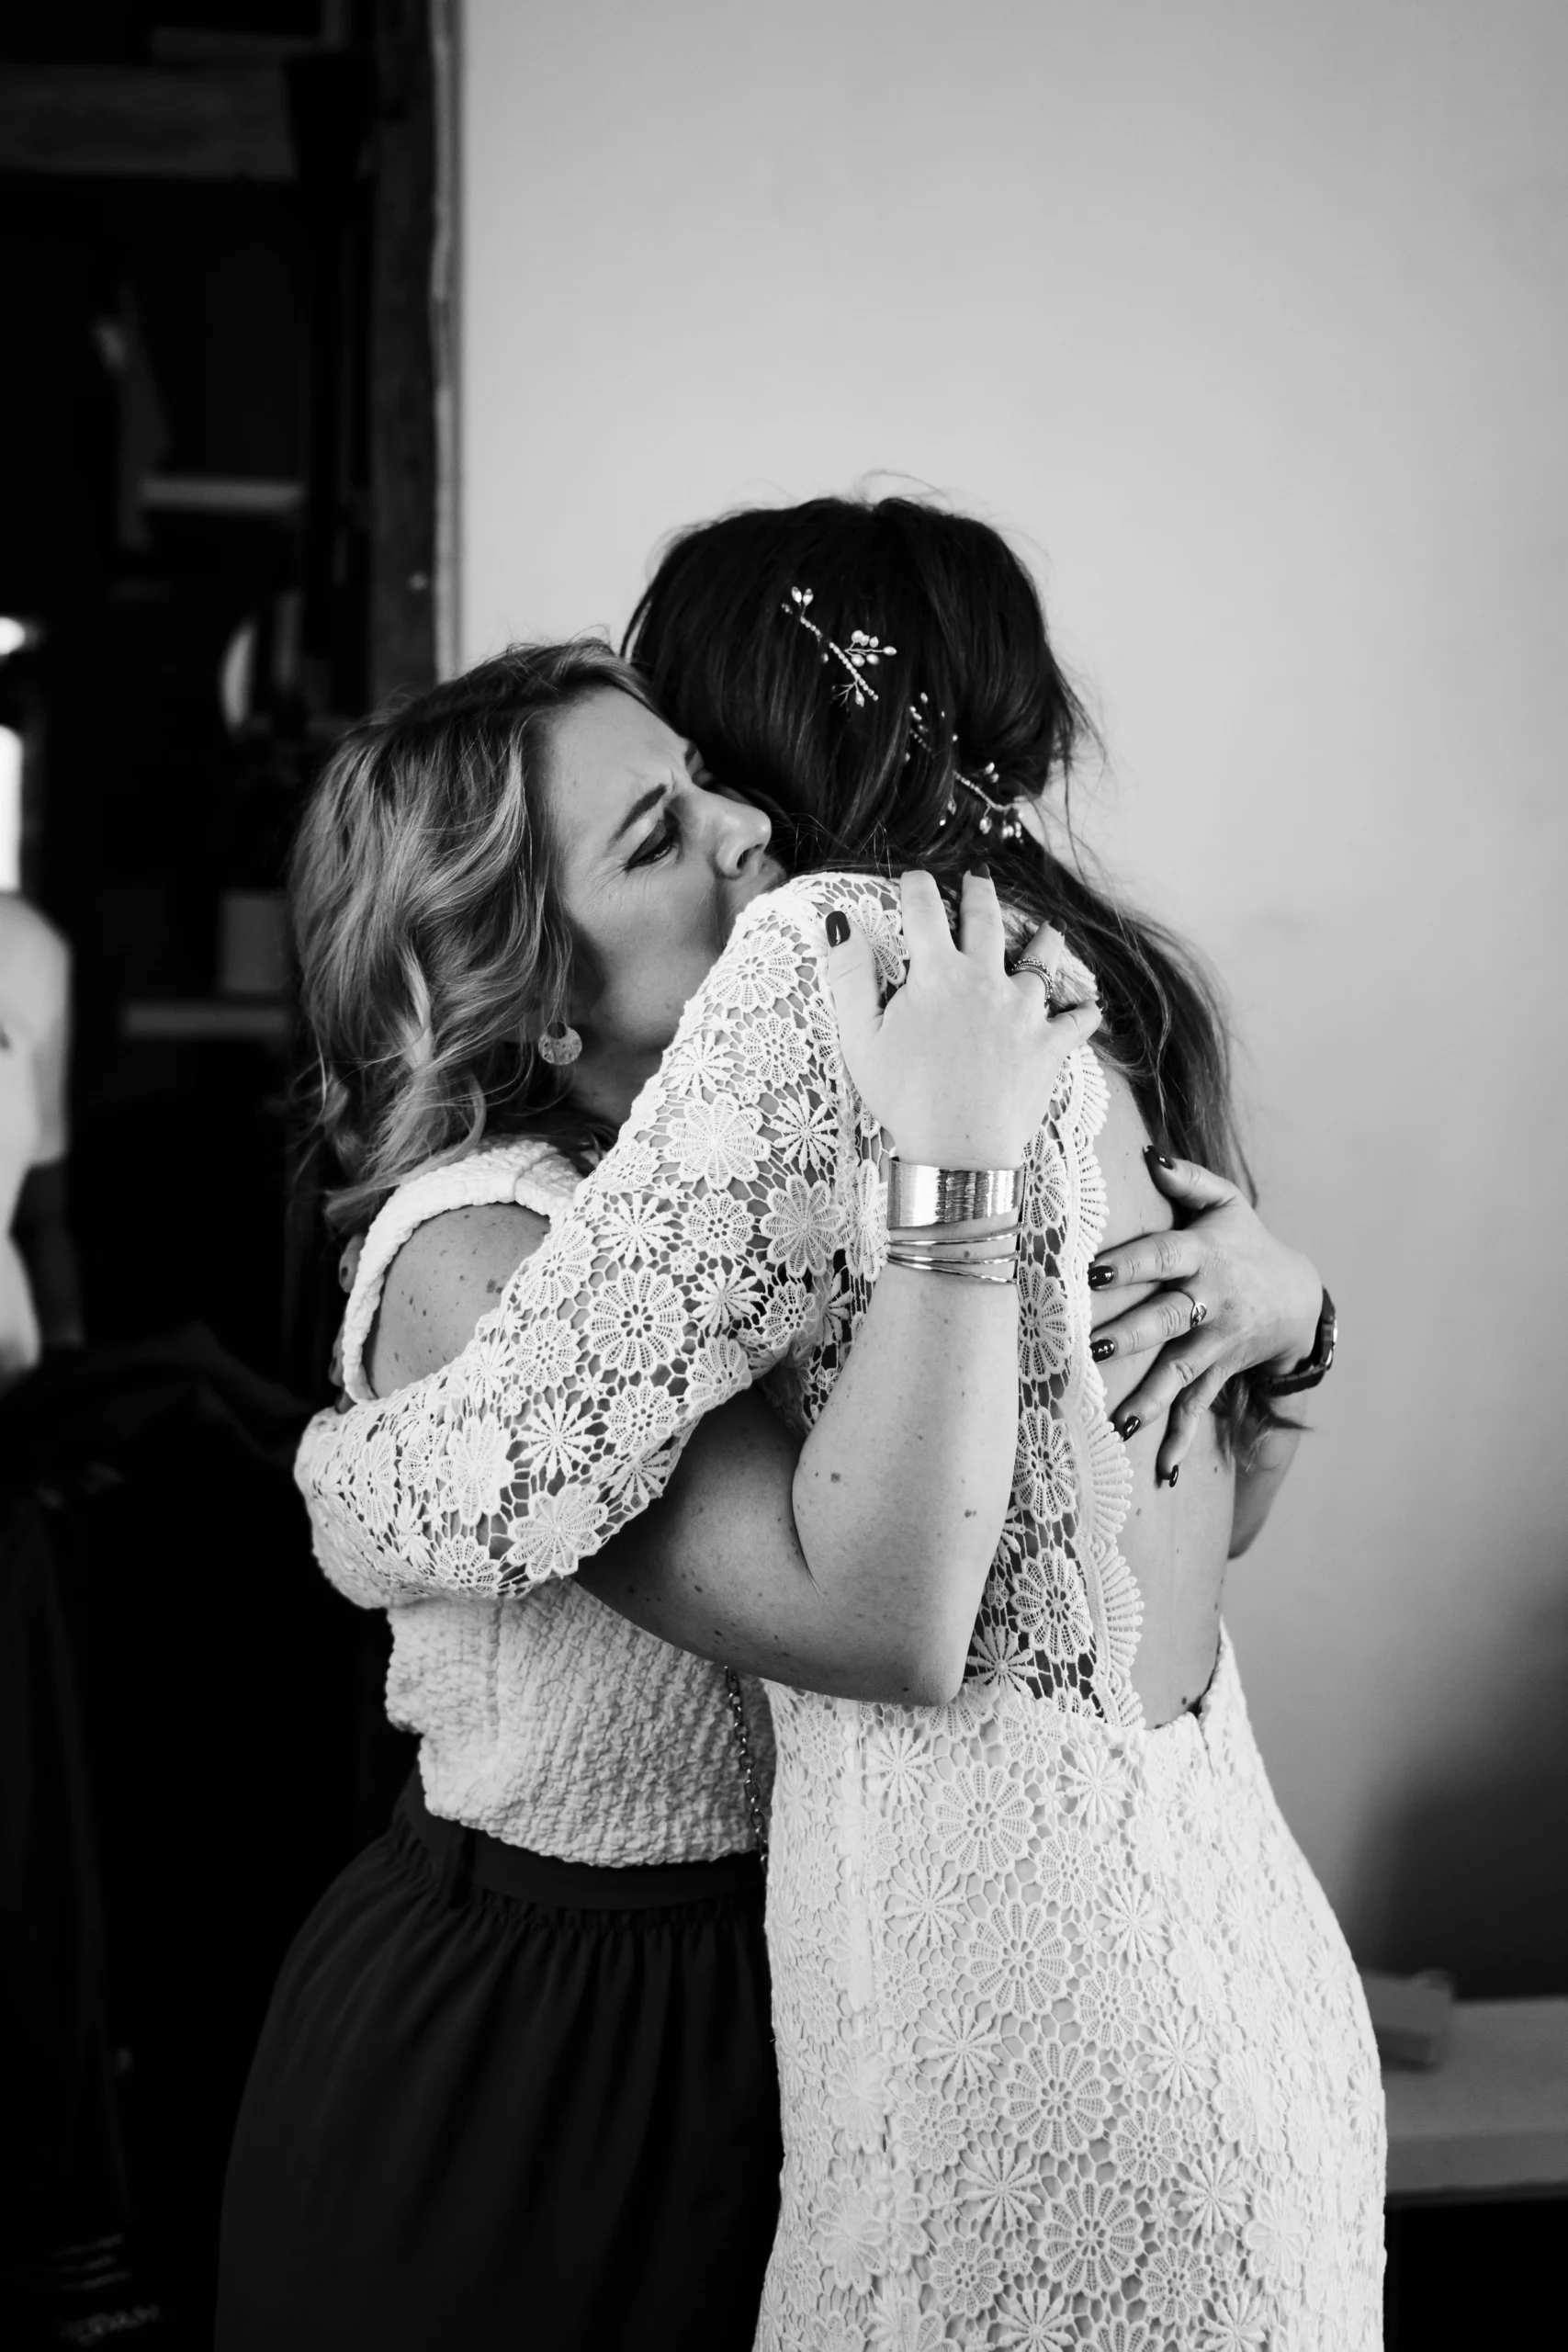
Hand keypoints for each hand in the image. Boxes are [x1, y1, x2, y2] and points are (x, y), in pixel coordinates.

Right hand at [826, 870, 1100, 1168]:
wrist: (960, 1148)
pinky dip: (1083, 1012)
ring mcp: (1023, 1011)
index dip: (916, 889)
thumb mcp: (860, 1037)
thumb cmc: (904, 1097)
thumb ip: (849, 976)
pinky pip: (1076, 1021)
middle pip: (985, 921)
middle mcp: (985, 981)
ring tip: (1047, 932)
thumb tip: (838, 923)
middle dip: (978, 895)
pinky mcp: (1049, 1045)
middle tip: (977, 880)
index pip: (923, 913)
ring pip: (1041, 961)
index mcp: (937, 975)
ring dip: (1043, 942)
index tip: (913, 879)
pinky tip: (1088, 1007)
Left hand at [1087, 1151, 1322, 1479]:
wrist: (1298, 1298)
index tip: (1092, 1269)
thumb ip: (1186, 1179)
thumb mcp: (1225, 1203)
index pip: (1162, 1256)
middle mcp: (1209, 1303)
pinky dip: (1180, 1443)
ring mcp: (1214, 1344)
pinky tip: (1161, 1473)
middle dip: (1132, 1333)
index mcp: (1203, 1256)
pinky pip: (1197, 1410)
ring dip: (1149, 1400)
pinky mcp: (1217, 1374)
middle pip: (1166, 1318)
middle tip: (1096, 1347)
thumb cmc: (1244, 1241)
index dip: (1131, 1262)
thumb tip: (1148, 1155)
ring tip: (1119, 1424)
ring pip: (1178, 1373)